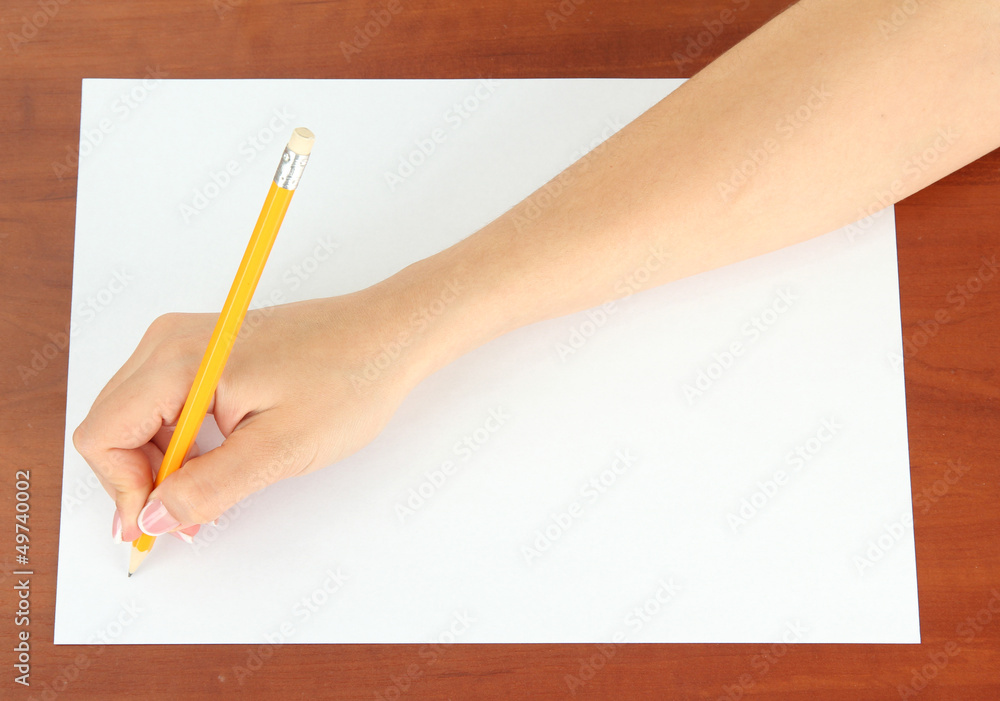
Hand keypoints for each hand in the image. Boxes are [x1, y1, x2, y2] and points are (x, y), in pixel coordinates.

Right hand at [73, 290, 425, 542]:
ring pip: (135, 417)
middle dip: (140, 480)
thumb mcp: (280, 449)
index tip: (163, 525)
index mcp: (179, 361)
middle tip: (190, 519)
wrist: (389, 335)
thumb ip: (209, 488)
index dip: (123, 490)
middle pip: (111, 425)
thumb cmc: (349, 381)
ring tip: (212, 492)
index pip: (102, 435)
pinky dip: (178, 440)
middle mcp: (170, 341)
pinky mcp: (205, 348)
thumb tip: (152, 517)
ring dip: (161, 463)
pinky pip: (163, 402)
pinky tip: (216, 460)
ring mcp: (186, 340)